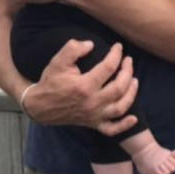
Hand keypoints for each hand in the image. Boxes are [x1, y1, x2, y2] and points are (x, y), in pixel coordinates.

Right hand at [20, 39, 138, 135]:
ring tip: (134, 80)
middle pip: (119, 87)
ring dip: (131, 94)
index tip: (118, 47)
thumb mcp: (58, 61)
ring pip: (120, 107)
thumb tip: (91, 44)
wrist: (39, 106)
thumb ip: (73, 49)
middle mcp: (92, 102)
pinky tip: (134, 118)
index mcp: (84, 86)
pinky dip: (124, 125)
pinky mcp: (92, 124)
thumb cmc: (50, 82)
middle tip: (128, 60)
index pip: (108, 67)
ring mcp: (93, 115)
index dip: (116, 55)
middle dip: (127, 71)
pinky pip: (112, 129)